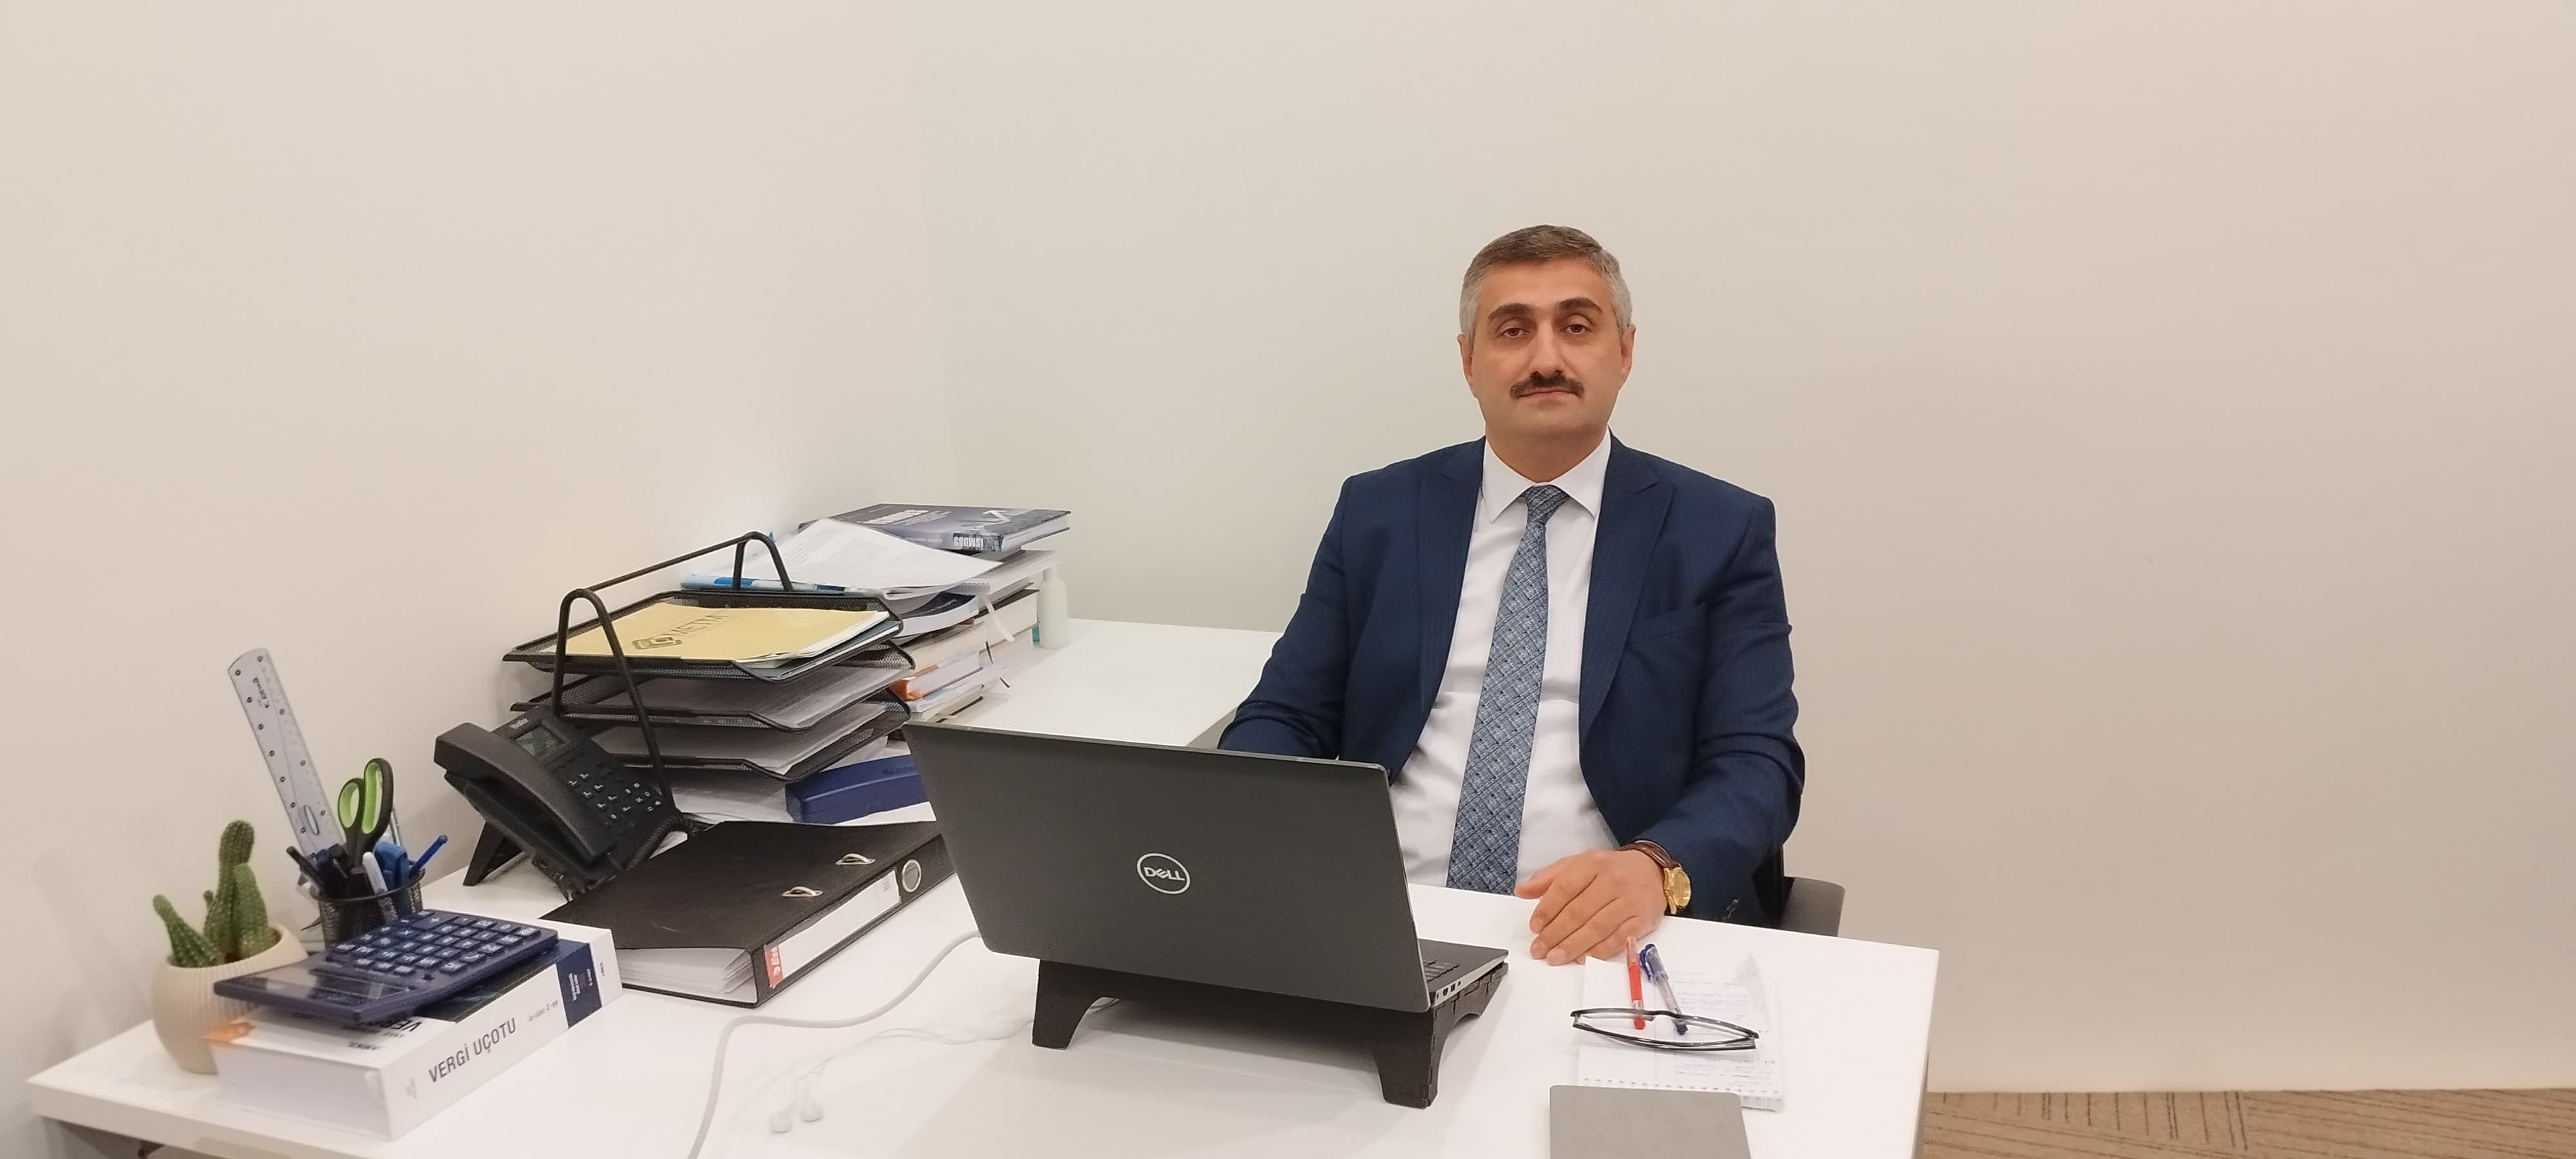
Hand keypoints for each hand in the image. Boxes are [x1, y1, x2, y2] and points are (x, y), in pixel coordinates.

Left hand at [1512, 848, 1664, 964]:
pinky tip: (1583, 958)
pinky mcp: (1642, 919)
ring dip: (1574, 946)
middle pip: (1579, 911)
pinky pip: (1618, 939)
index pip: (1565, 887)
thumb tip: (1521, 891)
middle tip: (1539, 949)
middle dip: (1556, 934)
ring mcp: (1629, 901)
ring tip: (1555, 958)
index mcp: (1593, 863)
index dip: (1547, 909)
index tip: (1534, 927)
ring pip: (1597, 927)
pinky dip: (1599, 951)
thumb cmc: (1610, 870)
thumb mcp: (1579, 864)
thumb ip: (1550, 878)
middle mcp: (1613, 880)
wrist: (1653, 871)